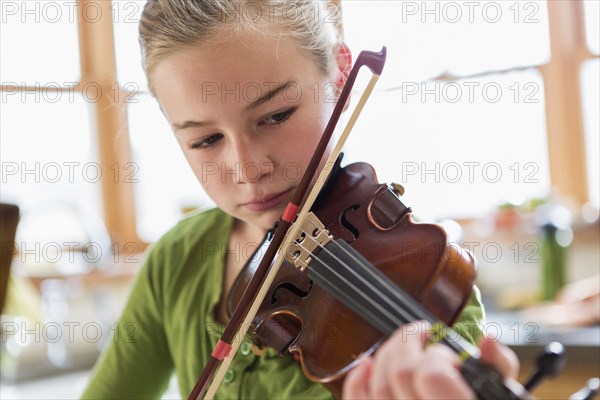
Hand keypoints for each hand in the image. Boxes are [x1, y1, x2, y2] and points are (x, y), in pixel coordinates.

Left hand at [342, 321, 518, 398]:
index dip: (438, 355)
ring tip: (402, 345)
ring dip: (386, 355)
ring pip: (378, 387)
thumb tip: (485, 340)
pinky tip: (367, 363)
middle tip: (423, 335)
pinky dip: (357, 380)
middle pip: (401, 373)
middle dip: (409, 343)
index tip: (449, 355)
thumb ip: (497, 367)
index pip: (433, 375)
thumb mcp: (504, 396)